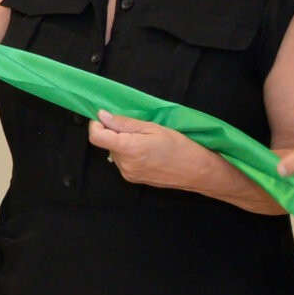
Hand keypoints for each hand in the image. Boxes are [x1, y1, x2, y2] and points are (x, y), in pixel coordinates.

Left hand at [88, 110, 207, 191]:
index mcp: (128, 149)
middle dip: (115, 133)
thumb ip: (124, 123)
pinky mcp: (132, 179)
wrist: (197, 171)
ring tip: (145, 142)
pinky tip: (146, 152)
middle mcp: (124, 164)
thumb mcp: (153, 128)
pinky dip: (129, 154)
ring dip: (123, 144)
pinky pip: (122, 161)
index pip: (96, 137)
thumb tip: (103, 116)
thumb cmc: (180, 147)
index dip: (96, 125)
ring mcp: (128, 173)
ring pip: (114, 152)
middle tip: (137, 129)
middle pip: (106, 143)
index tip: (105, 118)